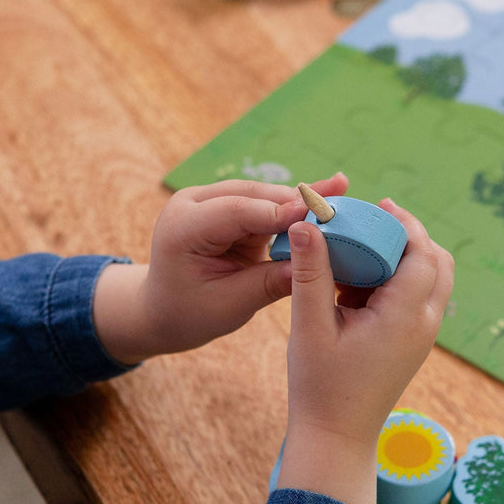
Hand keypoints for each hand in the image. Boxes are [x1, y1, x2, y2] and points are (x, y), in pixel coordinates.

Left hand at [92, 173, 348, 363]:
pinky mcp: (226, 206)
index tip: (317, 215)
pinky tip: (327, 190)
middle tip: (338, 199)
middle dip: (295, 200)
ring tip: (340, 190)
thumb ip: (268, 283)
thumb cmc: (190, 313)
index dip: (278, 212)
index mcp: (183, 228)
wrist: (163, 309)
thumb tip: (312, 269)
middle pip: (252, 196)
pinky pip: (264, 203)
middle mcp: (192, 204)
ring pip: (262, 195)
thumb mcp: (228, 305)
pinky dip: (292, 205)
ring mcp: (209, 201)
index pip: (235, 212)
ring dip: (299, 199)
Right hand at [276, 199, 453, 503]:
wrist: (335, 437)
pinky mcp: (412, 345)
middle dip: (411, 237)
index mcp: (405, 316)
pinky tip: (357, 283)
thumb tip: (308, 223)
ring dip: (405, 259)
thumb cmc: (320, 387)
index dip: (405, 224)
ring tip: (363, 250)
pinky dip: (397, 281)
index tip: (379, 205)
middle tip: (375, 221)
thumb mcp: (310, 326)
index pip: (422, 253)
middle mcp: (423, 325)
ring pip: (431, 281)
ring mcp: (422, 337)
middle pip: (437, 263)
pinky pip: (417, 300)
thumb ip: (311, 272)